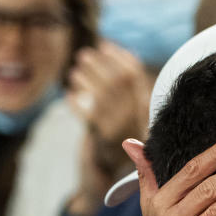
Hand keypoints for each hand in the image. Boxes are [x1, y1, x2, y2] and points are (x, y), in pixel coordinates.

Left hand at [68, 42, 150, 175]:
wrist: (120, 170)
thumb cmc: (125, 133)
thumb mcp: (136, 111)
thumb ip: (133, 87)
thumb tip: (126, 52)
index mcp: (146, 106)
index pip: (134, 75)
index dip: (118, 56)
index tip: (104, 44)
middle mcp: (136, 115)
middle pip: (116, 82)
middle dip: (98, 64)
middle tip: (83, 55)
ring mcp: (121, 126)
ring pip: (101, 96)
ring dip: (85, 81)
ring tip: (73, 73)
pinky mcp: (104, 137)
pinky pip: (88, 116)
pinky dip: (76, 104)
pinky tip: (69, 97)